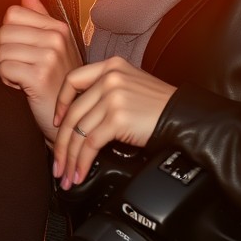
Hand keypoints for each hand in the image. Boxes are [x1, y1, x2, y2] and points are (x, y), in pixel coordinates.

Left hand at [0, 0, 82, 141]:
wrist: (70, 116)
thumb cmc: (61, 83)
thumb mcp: (55, 44)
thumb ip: (39, 16)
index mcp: (58, 28)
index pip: (13, 13)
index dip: (11, 33)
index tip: (24, 48)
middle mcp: (56, 39)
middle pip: (4, 32)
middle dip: (7, 52)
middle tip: (24, 65)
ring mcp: (49, 57)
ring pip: (2, 51)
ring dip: (7, 68)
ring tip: (25, 75)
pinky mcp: (39, 76)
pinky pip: (5, 69)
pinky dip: (8, 80)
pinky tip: (23, 85)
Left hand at [52, 57, 175, 188]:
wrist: (184, 117)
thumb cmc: (161, 107)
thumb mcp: (131, 86)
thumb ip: (107, 91)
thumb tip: (81, 119)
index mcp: (111, 66)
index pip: (73, 80)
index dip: (60, 103)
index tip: (56, 122)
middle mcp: (109, 78)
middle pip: (73, 113)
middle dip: (60, 143)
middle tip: (57, 163)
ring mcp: (113, 97)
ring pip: (78, 131)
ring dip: (70, 158)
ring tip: (67, 175)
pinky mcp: (118, 118)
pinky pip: (90, 144)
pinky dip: (82, 162)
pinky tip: (81, 173)